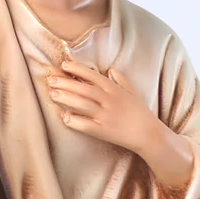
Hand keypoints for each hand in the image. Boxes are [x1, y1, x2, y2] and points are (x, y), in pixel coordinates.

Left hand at [47, 59, 195, 193]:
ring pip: (82, 104)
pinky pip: (85, 125)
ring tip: (52, 94)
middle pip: (83, 89)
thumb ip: (121, 80)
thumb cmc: (141, 113)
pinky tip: (64, 117)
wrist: (149, 135)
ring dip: (66, 98)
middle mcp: (109, 100)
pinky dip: (74, 120)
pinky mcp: (103, 131)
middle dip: (66, 82)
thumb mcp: (133, 93)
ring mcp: (105, 116)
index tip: (63, 64)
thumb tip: (111, 69)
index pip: (92, 75)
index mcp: (114, 90)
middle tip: (50, 79)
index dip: (77, 69)